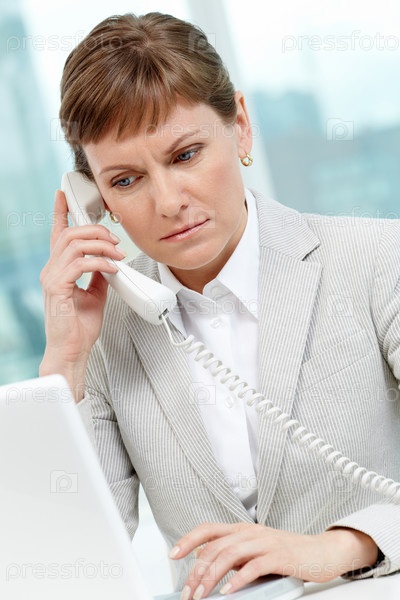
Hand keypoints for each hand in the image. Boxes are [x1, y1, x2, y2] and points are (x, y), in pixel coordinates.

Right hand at [39, 190, 124, 399]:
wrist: (73, 351)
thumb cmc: (80, 327)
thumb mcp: (95, 294)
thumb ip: (99, 274)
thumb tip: (110, 260)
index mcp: (59, 270)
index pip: (58, 235)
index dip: (60, 213)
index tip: (64, 195)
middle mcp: (51, 270)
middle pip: (70, 234)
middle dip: (96, 230)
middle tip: (116, 241)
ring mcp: (52, 278)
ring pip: (74, 244)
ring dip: (101, 245)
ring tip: (118, 254)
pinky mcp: (57, 288)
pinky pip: (79, 264)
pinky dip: (100, 262)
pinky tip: (113, 267)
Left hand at [169, 522, 378, 598]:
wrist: (322, 551)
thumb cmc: (288, 554)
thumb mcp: (256, 551)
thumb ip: (234, 554)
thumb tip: (205, 562)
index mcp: (242, 529)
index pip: (208, 529)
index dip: (188, 539)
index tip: (172, 554)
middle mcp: (251, 532)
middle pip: (215, 547)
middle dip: (196, 571)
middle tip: (188, 592)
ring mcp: (265, 542)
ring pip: (229, 555)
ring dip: (211, 577)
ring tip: (202, 595)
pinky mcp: (279, 556)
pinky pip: (254, 567)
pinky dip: (238, 580)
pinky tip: (228, 592)